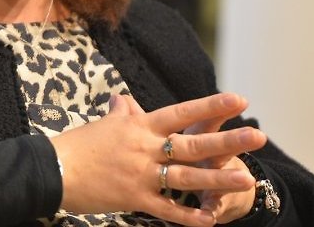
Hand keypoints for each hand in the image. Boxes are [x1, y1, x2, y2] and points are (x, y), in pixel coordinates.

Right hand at [50, 92, 265, 226]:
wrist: (55, 168)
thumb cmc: (78, 144)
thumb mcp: (104, 124)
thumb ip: (121, 113)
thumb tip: (122, 98)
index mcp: (141, 125)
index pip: (183, 112)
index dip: (212, 107)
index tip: (239, 100)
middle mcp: (146, 147)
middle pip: (193, 143)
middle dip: (228, 141)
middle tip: (259, 136)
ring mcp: (142, 174)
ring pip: (187, 176)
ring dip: (219, 179)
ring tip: (247, 178)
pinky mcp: (134, 198)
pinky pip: (167, 209)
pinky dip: (188, 215)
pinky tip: (210, 220)